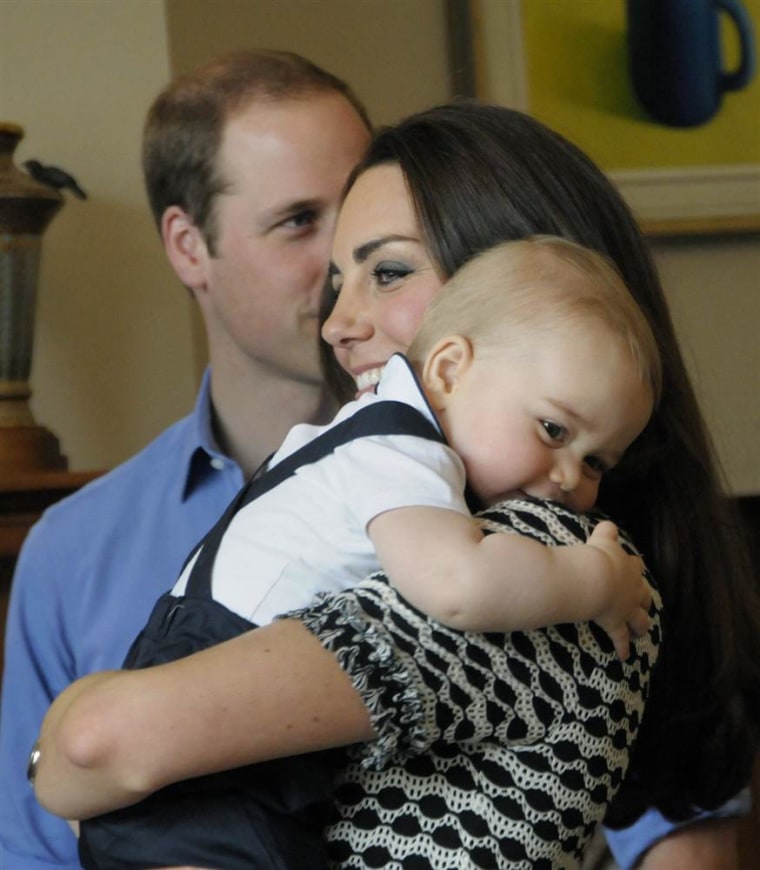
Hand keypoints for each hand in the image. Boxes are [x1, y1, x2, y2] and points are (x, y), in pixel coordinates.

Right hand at [586, 520, 651, 659]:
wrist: (593, 577)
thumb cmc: (594, 556)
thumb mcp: (601, 538)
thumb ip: (605, 530)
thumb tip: (608, 523)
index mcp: (626, 566)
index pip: (634, 565)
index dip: (632, 568)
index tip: (631, 569)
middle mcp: (631, 588)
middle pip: (643, 593)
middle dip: (643, 598)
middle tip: (641, 602)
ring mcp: (626, 607)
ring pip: (640, 618)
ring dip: (641, 625)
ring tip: (641, 631)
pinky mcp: (616, 624)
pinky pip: (621, 638)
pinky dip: (622, 647)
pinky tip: (623, 656)